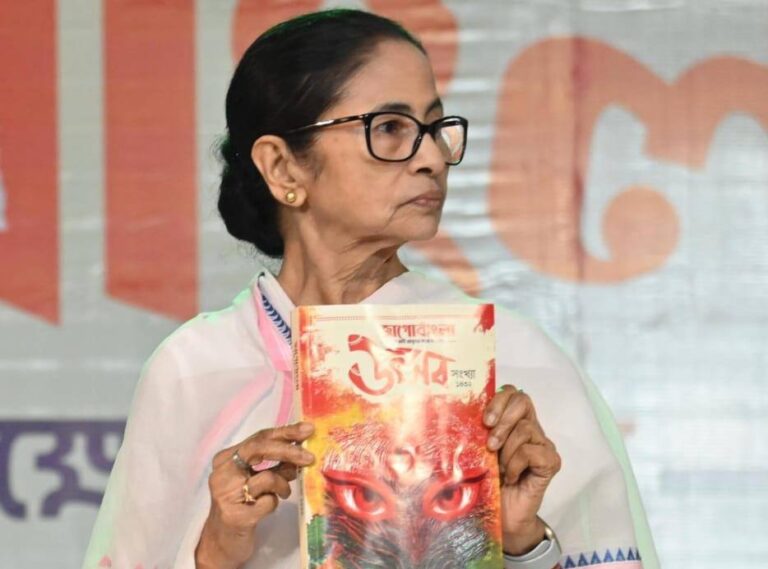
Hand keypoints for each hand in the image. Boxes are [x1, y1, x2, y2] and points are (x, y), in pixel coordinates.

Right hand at [195, 422, 314, 568]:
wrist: (221, 542)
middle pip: (260, 449)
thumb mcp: (257, 480)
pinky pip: (268, 502)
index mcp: (226, 458)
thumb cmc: (241, 506)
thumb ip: (275, 465)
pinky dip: (274, 504)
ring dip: (282, 485)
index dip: (285, 432)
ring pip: (268, 477)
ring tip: (283, 494)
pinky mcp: (236, 516)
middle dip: (289, 451)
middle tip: (310, 457)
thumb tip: (302, 452)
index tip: (307, 429)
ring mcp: (226, 494)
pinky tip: (266, 509)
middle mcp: (222, 472)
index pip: (259, 437)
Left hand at [484, 385, 560, 555]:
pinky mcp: (551, 462)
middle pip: (523, 401)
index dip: (499, 400)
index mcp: (513, 422)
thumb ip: (477, 432)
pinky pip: (532, 452)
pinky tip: (511, 477)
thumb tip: (459, 413)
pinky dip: (516, 465)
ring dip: (506, 450)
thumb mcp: (477, 452)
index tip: (484, 421)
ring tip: (500, 469)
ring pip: (525, 429)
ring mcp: (543, 444)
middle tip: (490, 444)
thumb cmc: (489, 483)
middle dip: (502, 420)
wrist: (503, 516)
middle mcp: (531, 428)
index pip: (512, 393)